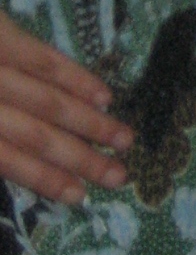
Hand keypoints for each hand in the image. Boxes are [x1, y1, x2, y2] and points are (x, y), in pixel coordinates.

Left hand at [0, 8, 131, 202]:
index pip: (10, 160)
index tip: (81, 197)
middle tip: (120, 176)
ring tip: (124, 139)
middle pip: (36, 135)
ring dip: (89, 121)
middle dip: (80, 158)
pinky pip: (41, 58)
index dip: (46, 180)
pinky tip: (103, 94)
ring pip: (47, 101)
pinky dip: (75, 76)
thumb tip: (13, 160)